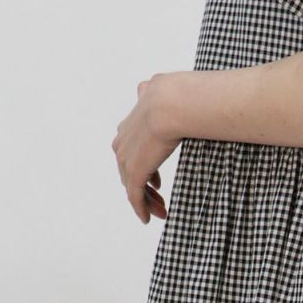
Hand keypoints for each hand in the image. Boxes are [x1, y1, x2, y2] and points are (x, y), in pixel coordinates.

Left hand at [112, 73, 183, 223]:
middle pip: (129, 169)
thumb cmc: (178, 96)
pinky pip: (135, 196)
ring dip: (147, 200)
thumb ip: (153, 92)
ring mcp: (127, 157)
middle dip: (146, 186)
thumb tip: (149, 84)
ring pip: (133, 184)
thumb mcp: (160, 90)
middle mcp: (124, 139)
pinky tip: (148, 219)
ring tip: (161, 212)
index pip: (132, 150)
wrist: (173, 103)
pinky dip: (140, 208)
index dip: (145, 167)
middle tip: (160, 199)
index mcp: (130, 122)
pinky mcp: (135, 171)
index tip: (157, 181)